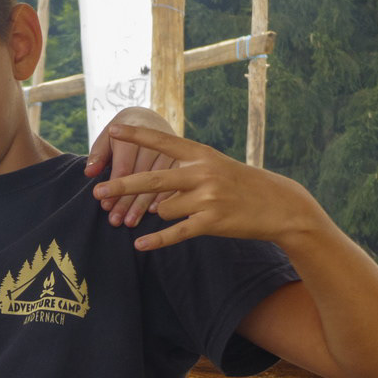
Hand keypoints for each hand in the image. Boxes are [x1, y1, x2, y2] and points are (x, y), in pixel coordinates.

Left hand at [83, 107, 177, 226]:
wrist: (153, 117)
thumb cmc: (124, 132)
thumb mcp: (109, 136)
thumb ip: (100, 153)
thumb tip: (90, 172)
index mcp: (140, 128)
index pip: (126, 164)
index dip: (114, 186)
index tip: (103, 203)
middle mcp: (163, 139)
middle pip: (143, 177)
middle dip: (127, 200)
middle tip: (114, 220)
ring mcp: (180, 150)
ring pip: (161, 183)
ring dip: (142, 204)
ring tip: (129, 222)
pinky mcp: (192, 159)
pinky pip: (179, 181)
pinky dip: (165, 197)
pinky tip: (153, 211)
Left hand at [91, 124, 319, 250]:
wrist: (280, 205)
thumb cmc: (242, 185)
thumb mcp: (216, 166)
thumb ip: (186, 169)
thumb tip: (153, 187)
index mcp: (202, 154)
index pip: (163, 142)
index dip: (137, 136)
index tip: (113, 131)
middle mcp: (202, 173)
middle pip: (152, 180)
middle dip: (121, 186)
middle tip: (97, 192)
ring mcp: (207, 198)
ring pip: (163, 209)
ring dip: (162, 214)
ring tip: (185, 212)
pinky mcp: (211, 222)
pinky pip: (175, 232)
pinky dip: (156, 240)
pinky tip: (139, 245)